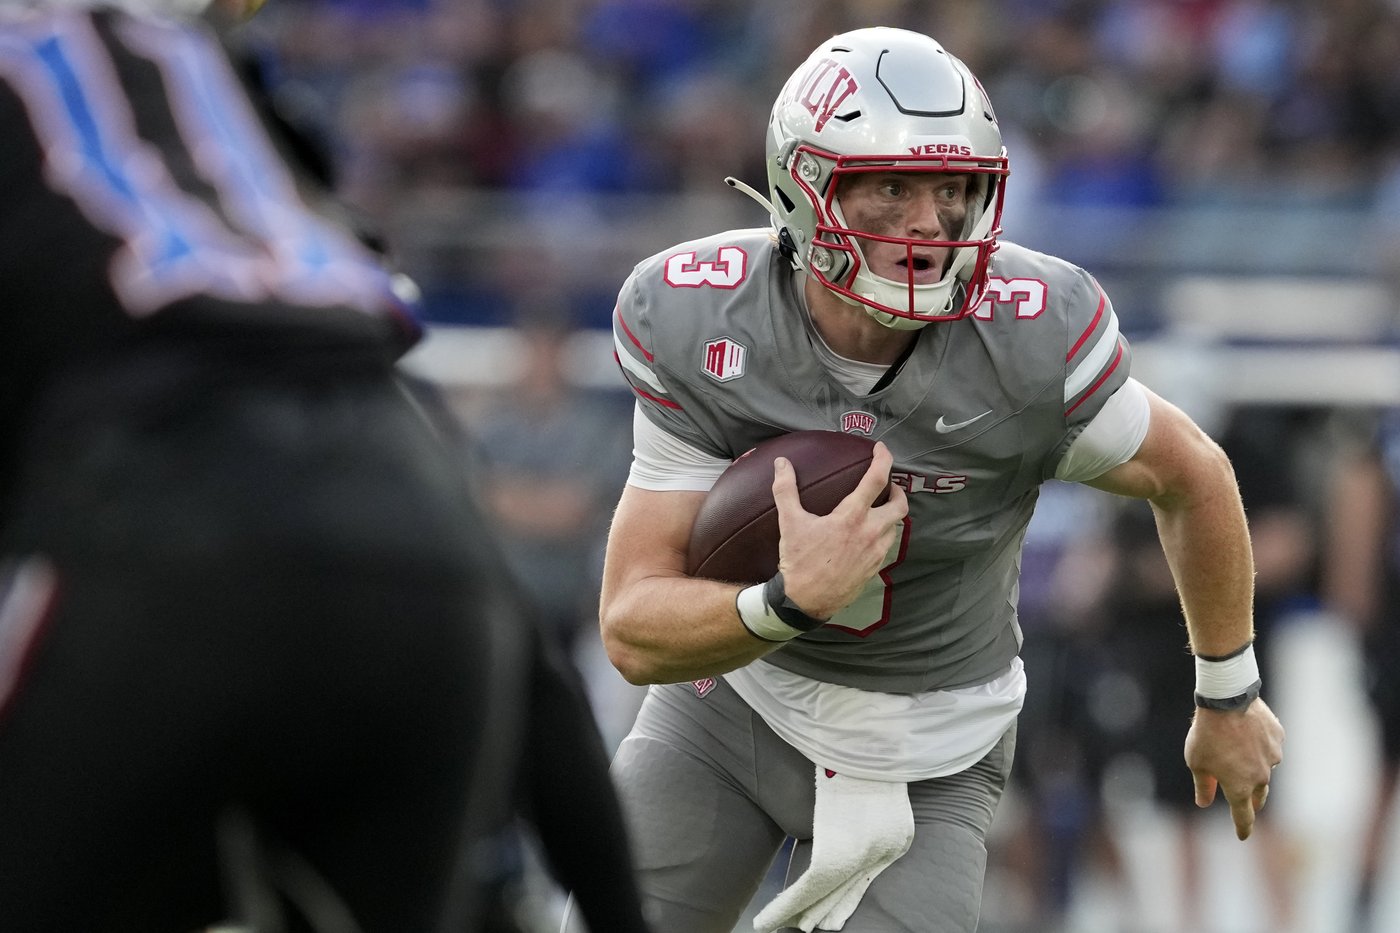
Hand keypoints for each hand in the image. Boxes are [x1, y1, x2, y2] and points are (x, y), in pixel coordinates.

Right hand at [770, 441, 908, 619]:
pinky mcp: (874, 569)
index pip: (877, 480)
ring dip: (890, 515)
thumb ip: (786, 489)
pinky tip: (868, 537)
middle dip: (897, 490)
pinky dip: (882, 535)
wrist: (805, 601)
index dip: (883, 459)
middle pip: (900, 504)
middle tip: (887, 485)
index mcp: (852, 517)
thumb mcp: (789, 523)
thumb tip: (781, 464)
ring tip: (877, 510)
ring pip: (895, 527)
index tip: (881, 449)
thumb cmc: (799, 561)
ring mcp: (876, 553)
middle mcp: (870, 533)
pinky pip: (887, 546)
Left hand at [1183, 697, 1284, 839]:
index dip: (1243, 827)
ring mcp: (1272, 757)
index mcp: (1240, 787)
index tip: (1243, 835)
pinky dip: (1260, 746)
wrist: (1227, 700)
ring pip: (1265, 769)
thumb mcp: (1196, 762)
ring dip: (1255, 768)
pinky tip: (1249, 735)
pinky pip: (1270, 747)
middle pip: (1258, 796)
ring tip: (1240, 754)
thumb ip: (1203, 786)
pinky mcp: (1278, 739)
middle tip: (1248, 804)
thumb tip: (1203, 803)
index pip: (1243, 815)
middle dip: (1252, 801)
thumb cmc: (1207, 734)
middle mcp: (1260, 776)